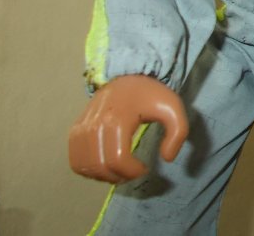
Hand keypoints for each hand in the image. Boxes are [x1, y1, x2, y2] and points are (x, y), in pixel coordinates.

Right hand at [68, 75, 188, 183]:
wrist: (128, 77)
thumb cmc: (151, 95)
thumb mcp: (173, 108)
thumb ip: (178, 134)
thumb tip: (166, 159)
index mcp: (117, 118)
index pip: (117, 159)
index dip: (132, 172)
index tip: (145, 168)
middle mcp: (95, 124)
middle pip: (101, 166)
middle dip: (120, 177)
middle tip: (133, 172)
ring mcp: (82, 128)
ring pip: (85, 167)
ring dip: (104, 176)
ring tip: (121, 170)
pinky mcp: (75, 131)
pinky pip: (75, 161)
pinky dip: (89, 170)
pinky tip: (106, 165)